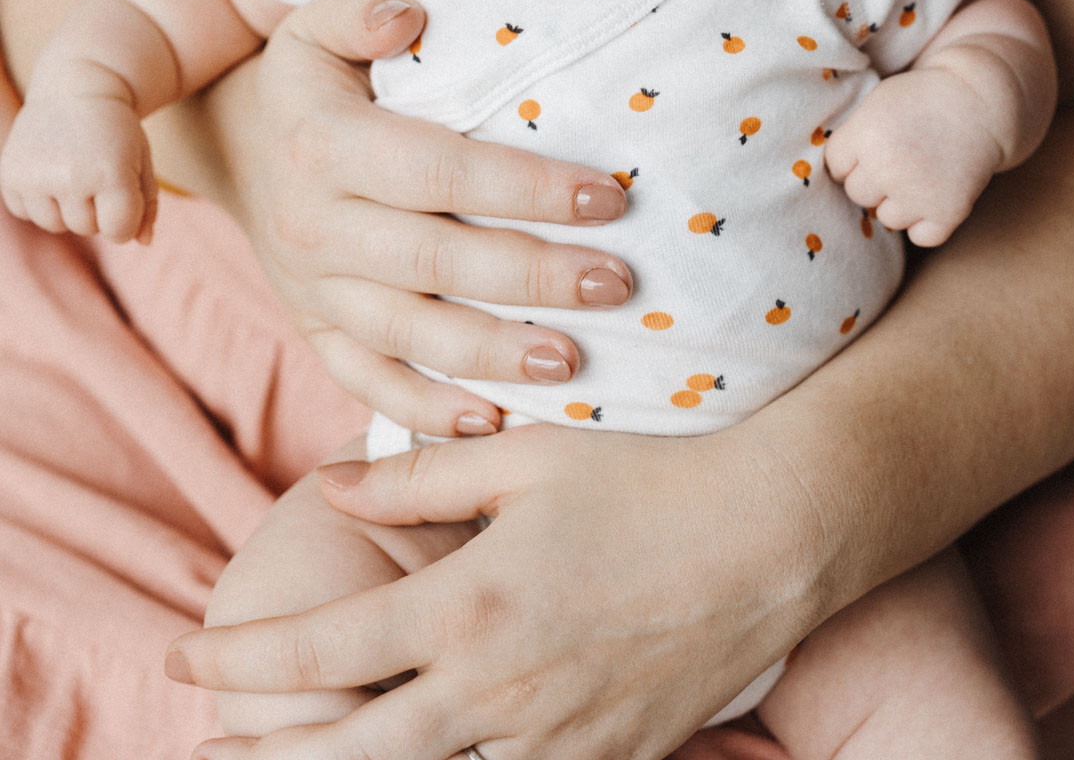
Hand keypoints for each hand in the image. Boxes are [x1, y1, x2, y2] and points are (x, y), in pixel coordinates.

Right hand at [0, 89, 156, 240]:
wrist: (75, 88)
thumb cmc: (116, 129)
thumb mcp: (141, 160)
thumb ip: (147, 205)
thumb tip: (144, 243)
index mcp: (111, 173)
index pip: (119, 231)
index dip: (124, 218)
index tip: (123, 191)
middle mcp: (71, 177)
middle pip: (87, 229)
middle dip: (96, 208)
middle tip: (96, 168)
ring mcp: (36, 178)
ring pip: (56, 225)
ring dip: (66, 206)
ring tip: (73, 169)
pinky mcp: (10, 176)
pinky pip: (27, 212)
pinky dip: (38, 199)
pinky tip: (50, 168)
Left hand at [166, 420, 814, 759]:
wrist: (774, 535)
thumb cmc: (650, 475)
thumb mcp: (528, 455)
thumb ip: (419, 474)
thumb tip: (330, 488)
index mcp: (469, 606)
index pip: (323, 653)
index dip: (241, 660)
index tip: (186, 652)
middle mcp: (497, 691)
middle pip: (352, 752)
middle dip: (268, 753)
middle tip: (212, 742)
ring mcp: (552, 740)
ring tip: (299, 759)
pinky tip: (428, 757)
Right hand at [204, 0, 634, 435]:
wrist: (240, 147)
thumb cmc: (315, 79)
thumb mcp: (315, 23)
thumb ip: (358, 10)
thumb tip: (407, 16)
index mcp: (325, 146)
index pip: (440, 172)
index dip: (525, 188)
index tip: (608, 196)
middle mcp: (316, 227)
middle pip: (438, 263)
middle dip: (536, 277)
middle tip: (620, 284)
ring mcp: (314, 291)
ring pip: (412, 336)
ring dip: (497, 356)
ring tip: (577, 363)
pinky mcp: (317, 333)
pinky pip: (370, 384)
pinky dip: (429, 410)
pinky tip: (495, 420)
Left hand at [823, 68, 1003, 246]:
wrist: (978, 101)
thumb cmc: (920, 99)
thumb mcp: (875, 103)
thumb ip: (850, 137)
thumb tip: (822, 176)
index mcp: (865, 136)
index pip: (835, 167)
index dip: (852, 156)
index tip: (873, 143)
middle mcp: (888, 168)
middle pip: (857, 194)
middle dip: (872, 179)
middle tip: (899, 157)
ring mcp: (918, 194)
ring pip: (886, 218)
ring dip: (898, 202)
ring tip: (918, 172)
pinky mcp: (947, 213)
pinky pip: (919, 236)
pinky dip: (925, 222)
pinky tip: (933, 194)